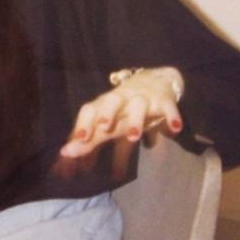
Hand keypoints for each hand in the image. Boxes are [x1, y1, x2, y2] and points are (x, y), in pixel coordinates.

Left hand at [60, 68, 182, 159]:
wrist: (155, 81)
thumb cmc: (123, 109)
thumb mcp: (106, 125)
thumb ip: (88, 142)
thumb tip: (65, 158)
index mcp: (104, 105)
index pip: (90, 110)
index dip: (83, 124)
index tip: (78, 140)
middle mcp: (121, 99)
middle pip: (111, 101)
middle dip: (106, 114)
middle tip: (103, 128)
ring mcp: (143, 99)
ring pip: (138, 106)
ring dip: (135, 120)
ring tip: (134, 136)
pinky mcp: (164, 101)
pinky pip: (168, 108)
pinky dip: (171, 117)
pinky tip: (174, 129)